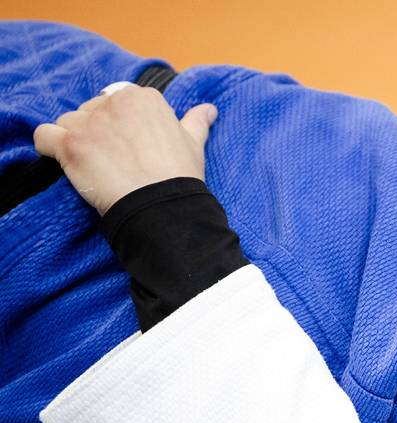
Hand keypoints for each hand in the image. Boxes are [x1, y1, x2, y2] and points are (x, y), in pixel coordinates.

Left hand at [33, 85, 217, 214]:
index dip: (121, 125)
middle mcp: (114, 103)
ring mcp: (89, 123)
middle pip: (91, 110)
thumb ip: (196, 122)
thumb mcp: (193, 144)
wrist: (163, 207)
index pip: (117, 102)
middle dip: (97, 131)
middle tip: (114, 159)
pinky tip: (62, 158)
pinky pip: (43, 135)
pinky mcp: (70, 145)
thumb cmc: (179, 176)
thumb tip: (209, 110)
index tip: (129, 146)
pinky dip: (48, 146)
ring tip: (94, 164)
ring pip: (68, 123)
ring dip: (75, 140)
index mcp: (143, 98)